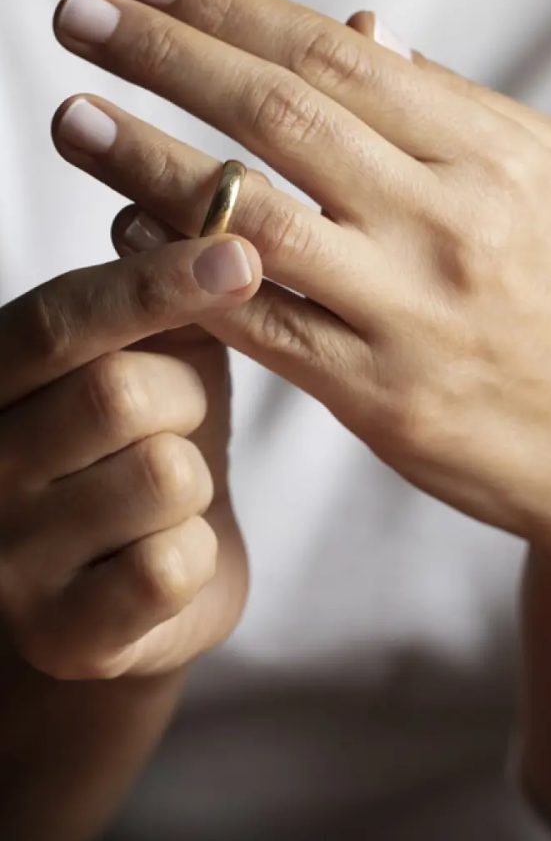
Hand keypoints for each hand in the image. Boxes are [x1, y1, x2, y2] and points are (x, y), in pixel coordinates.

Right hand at [0, 234, 261, 678]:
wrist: (134, 591)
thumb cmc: (145, 452)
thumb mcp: (152, 365)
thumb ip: (158, 302)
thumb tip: (167, 204)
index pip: (63, 321)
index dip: (152, 285)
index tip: (238, 256)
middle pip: (121, 392)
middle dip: (184, 398)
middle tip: (177, 418)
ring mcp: (7, 561)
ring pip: (161, 475)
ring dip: (195, 480)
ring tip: (169, 495)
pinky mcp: (64, 636)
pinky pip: (170, 567)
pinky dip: (196, 554)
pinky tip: (170, 558)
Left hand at [51, 0, 550, 564]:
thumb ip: (457, 110)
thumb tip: (361, 38)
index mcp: (493, 160)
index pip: (339, 60)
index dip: (234, 9)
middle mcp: (450, 226)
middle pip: (282, 117)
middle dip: (168, 55)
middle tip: (79, 15)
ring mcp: (411, 314)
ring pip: (252, 219)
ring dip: (147, 160)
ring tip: (74, 118)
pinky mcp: (380, 396)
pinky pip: (260, 323)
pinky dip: (186, 272)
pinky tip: (131, 235)